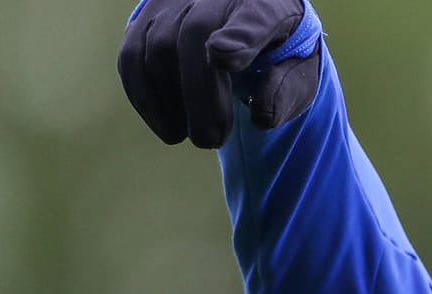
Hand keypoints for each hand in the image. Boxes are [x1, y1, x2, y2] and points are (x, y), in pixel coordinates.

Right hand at [117, 0, 323, 148]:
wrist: (249, 22)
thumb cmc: (279, 51)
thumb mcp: (299, 70)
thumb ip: (287, 88)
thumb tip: (260, 117)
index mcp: (264, 4)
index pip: (254, 15)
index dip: (240, 36)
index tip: (223, 58)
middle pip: (195, 33)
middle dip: (198, 94)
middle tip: (210, 141)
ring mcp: (175, 2)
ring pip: (157, 44)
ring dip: (167, 100)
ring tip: (184, 137)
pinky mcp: (146, 18)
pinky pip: (132, 55)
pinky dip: (144, 96)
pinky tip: (166, 126)